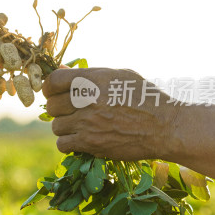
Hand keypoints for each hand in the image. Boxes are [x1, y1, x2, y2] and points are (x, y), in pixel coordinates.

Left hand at [42, 67, 179, 160]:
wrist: (165, 127)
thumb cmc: (144, 97)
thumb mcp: (119, 75)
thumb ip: (89, 73)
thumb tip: (61, 70)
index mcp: (93, 80)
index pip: (54, 81)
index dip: (49, 86)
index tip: (53, 91)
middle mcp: (87, 100)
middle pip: (52, 105)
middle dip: (59, 107)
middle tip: (70, 110)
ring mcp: (87, 123)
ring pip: (56, 126)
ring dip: (65, 126)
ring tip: (79, 125)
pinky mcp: (91, 143)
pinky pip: (62, 144)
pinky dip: (68, 142)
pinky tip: (79, 138)